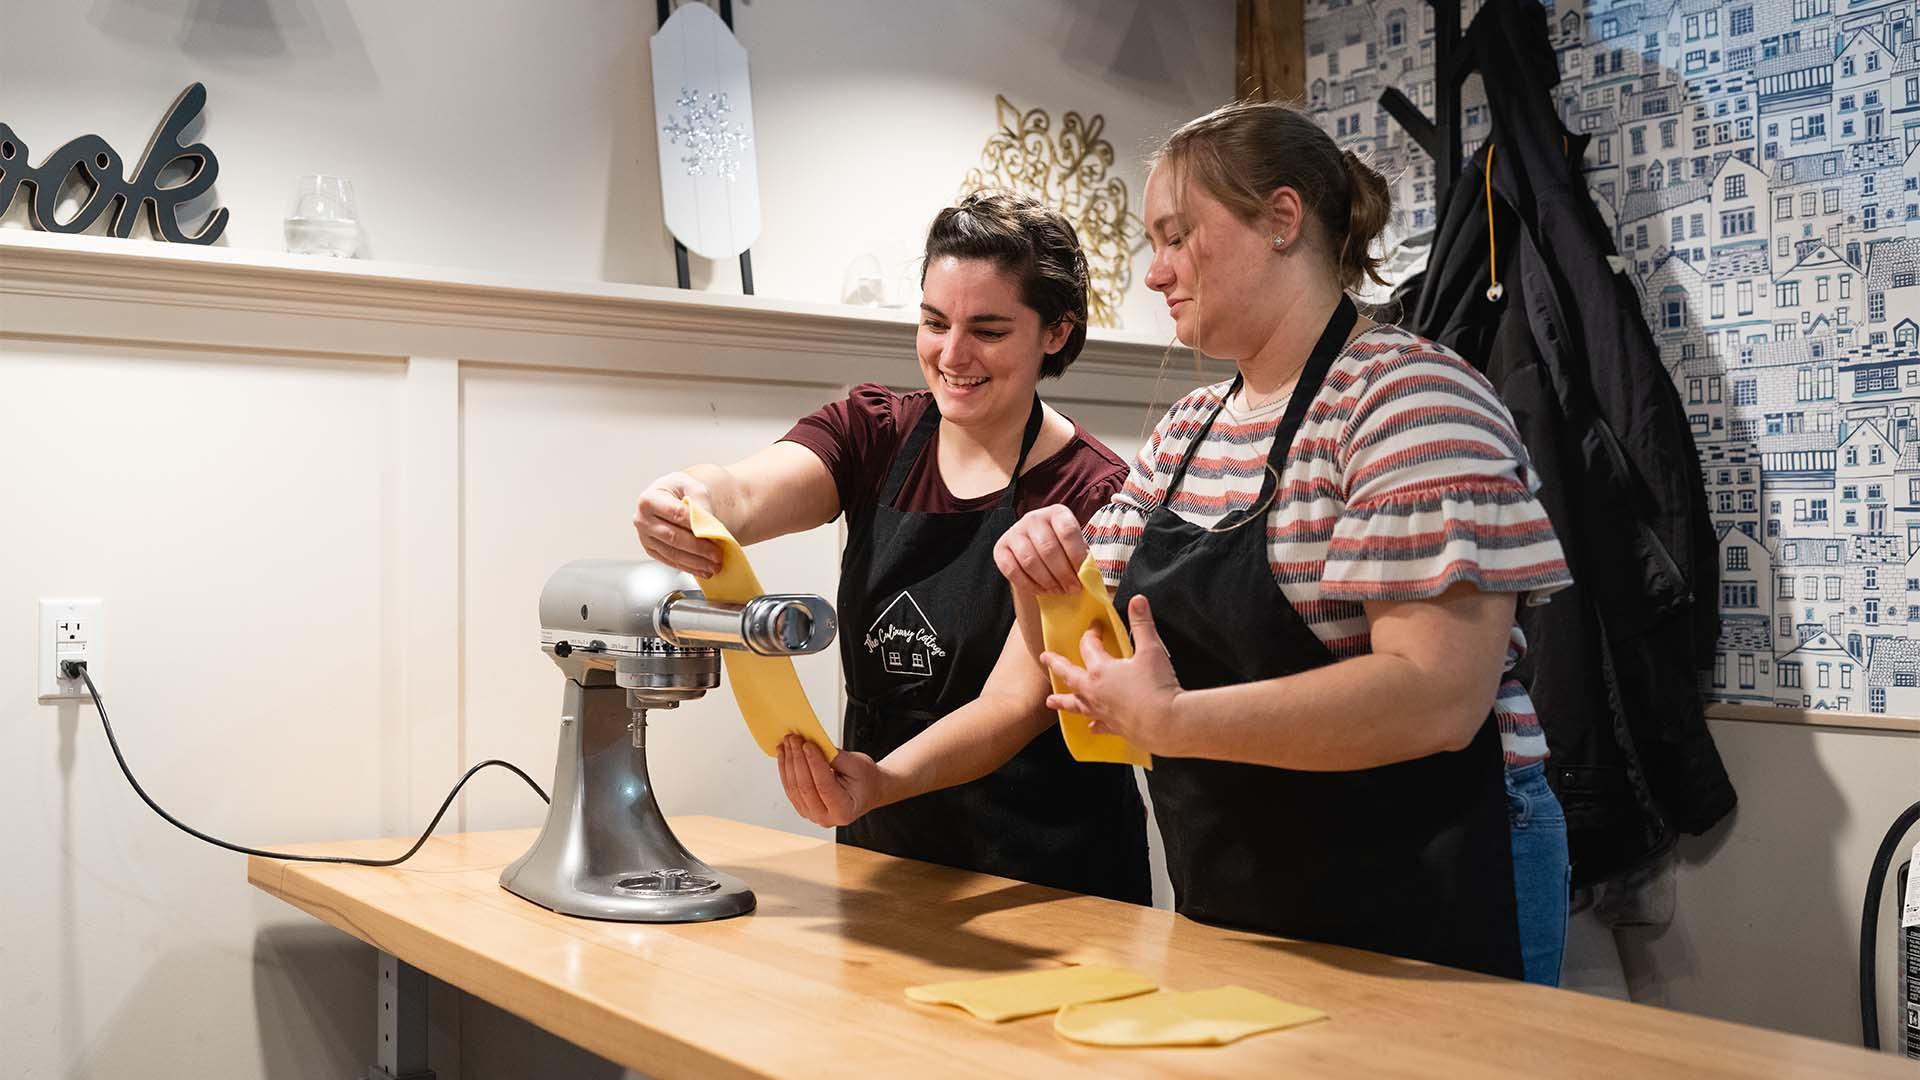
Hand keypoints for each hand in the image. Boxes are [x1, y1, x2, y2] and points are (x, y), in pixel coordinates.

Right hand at [633, 471, 720, 576]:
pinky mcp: (651, 549)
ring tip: (713, 566)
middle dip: (698, 548)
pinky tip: (702, 569)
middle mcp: (642, 519)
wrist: (669, 496)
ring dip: (695, 562)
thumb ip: (701, 503)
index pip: (676, 514)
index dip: (696, 526)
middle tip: (717, 555)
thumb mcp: (692, 487)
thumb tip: (709, 526)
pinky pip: (670, 561)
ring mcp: (645, 537)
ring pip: (672, 553)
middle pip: (673, 537)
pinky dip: (688, 567)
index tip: (715, 535)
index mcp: (649, 499)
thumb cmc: (679, 490)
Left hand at [777, 735, 882, 827]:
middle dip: (797, 759)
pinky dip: (786, 769)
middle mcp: (826, 818)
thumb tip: (811, 745)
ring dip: (788, 763)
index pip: (824, 786)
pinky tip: (785, 754)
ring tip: (787, 743)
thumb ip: (834, 757)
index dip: (814, 763)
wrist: (868, 790)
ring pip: (794, 788)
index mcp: (844, 810)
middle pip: (805, 788)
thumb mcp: (857, 765)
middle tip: (794, 739)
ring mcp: (812, 815)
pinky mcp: (803, 807)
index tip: (807, 744)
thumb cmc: (866, 779)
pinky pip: (790, 789)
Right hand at [993, 504, 1087, 594]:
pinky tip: (1041, 591)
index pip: (1067, 531)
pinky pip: (1012, 570)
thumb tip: (1089, 577)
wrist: (1037, 555)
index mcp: (1057, 513)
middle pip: (1048, 548)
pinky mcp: (1000, 548)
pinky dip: (1028, 584)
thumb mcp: (1075, 550)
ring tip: (1058, 591)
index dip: (1076, 556)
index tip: (1082, 575)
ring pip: (1030, 560)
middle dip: (1063, 574)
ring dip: (1047, 581)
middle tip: (1072, 589)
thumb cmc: (1063, 552)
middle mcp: (1033, 517)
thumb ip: (1083, 560)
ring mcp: (1014, 531)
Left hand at [1041, 594, 1186, 754]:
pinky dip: (1094, 724)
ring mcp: (1102, 711)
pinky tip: (1091, 725)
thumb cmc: (1156, 687)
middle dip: (1057, 665)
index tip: (1094, 627)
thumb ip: (1142, 624)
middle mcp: (1095, 691)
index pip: (1089, 646)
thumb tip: (1138, 601)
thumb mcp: (1151, 650)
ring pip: (1076, 705)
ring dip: (1063, 701)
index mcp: (1101, 670)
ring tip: (1051, 701)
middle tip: (1045, 658)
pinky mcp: (1113, 727)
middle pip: (1070, 675)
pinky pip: (1098, 725)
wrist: (1165, 723)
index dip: (1091, 633)